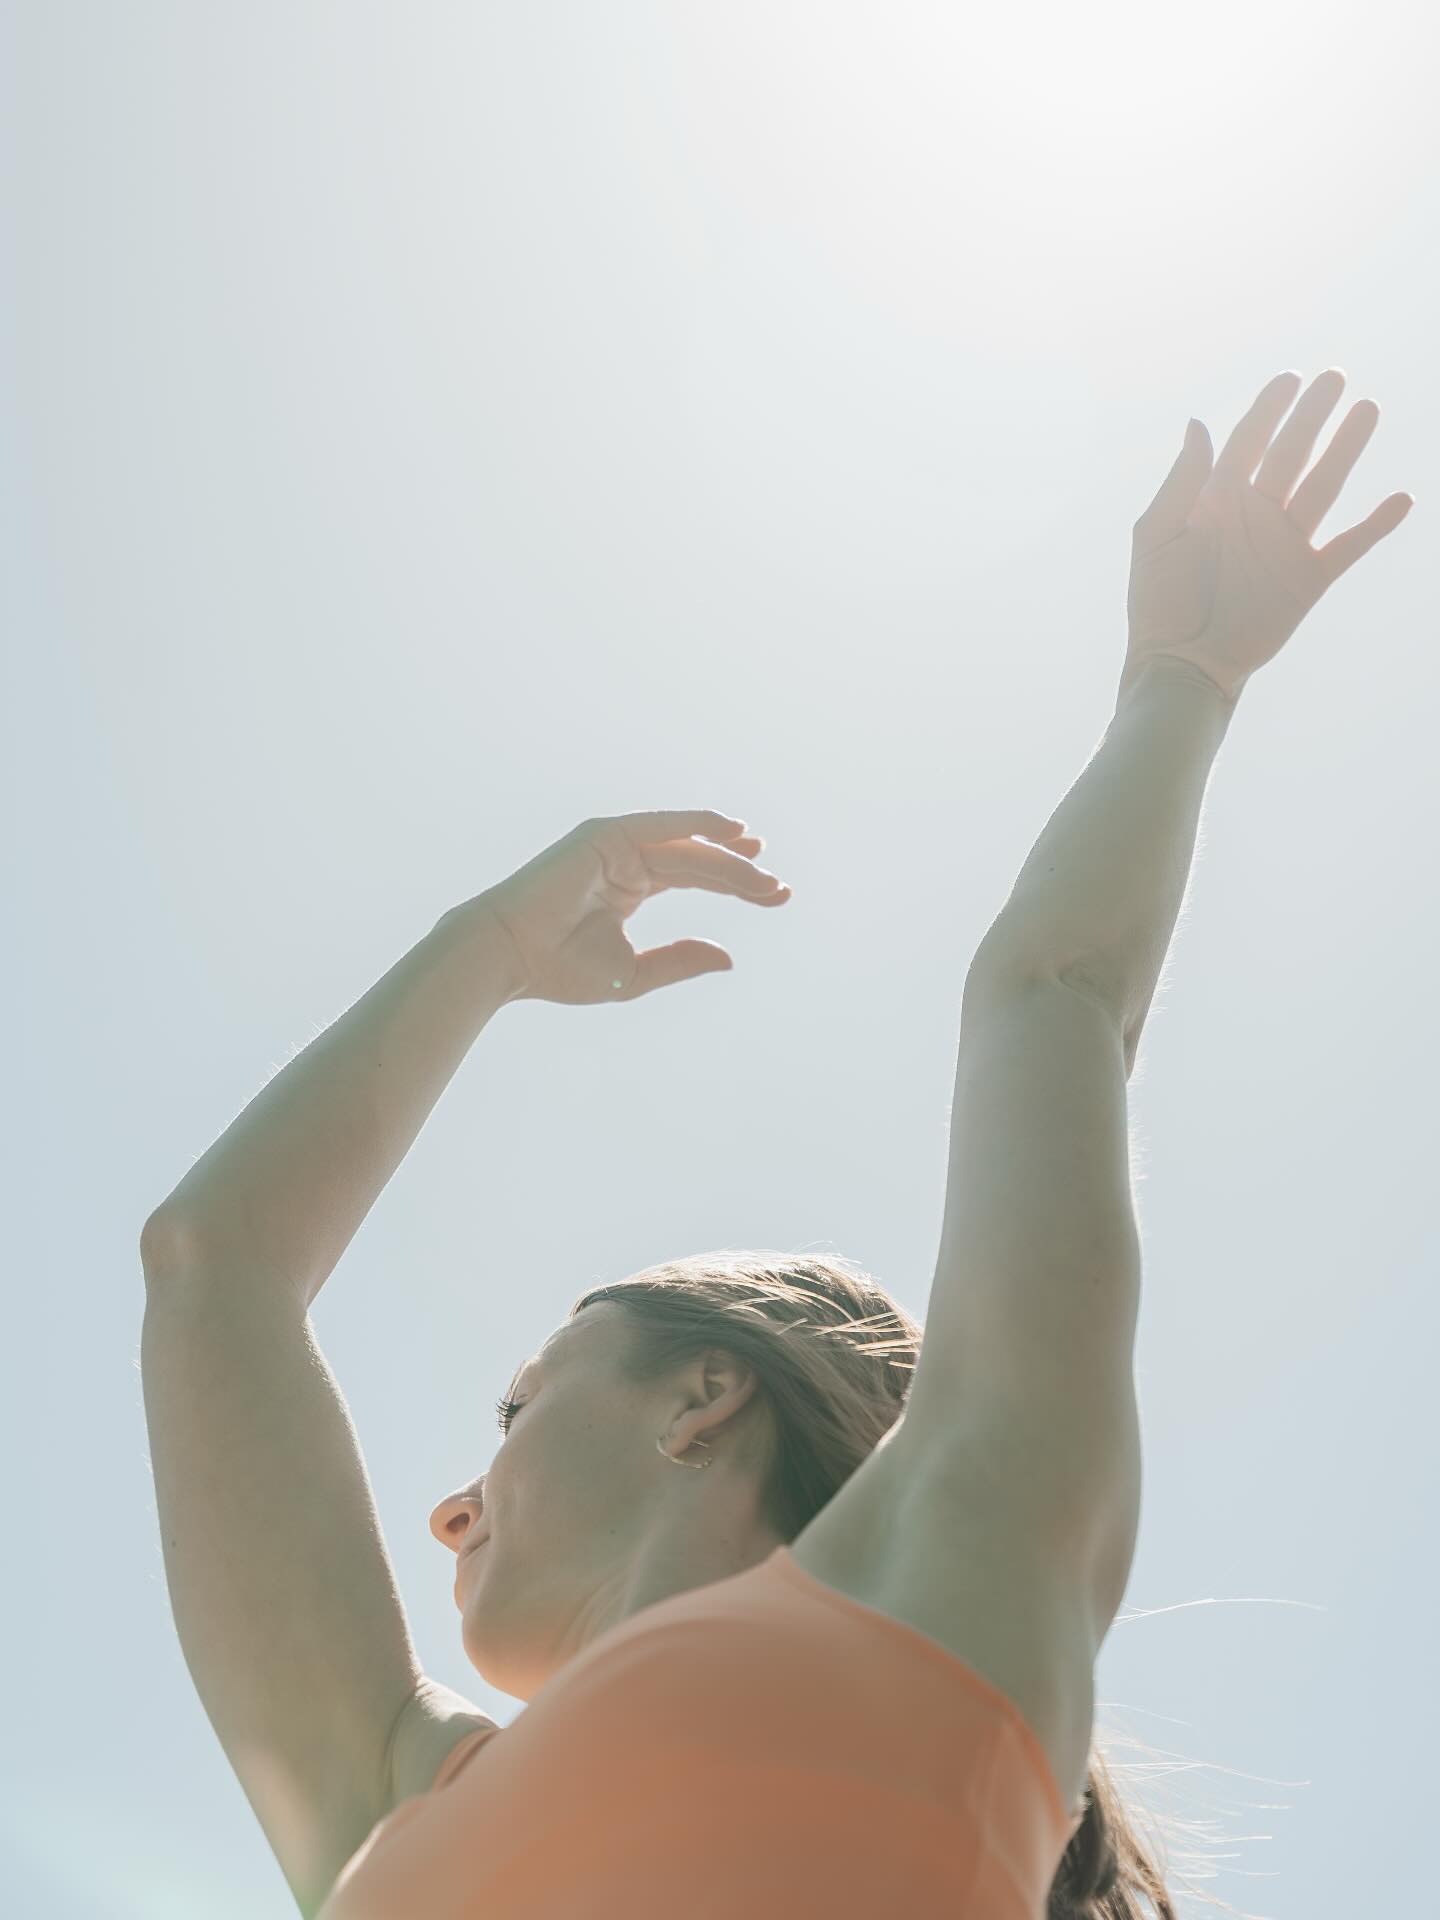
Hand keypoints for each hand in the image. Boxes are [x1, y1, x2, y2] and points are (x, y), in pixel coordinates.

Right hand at [456, 810, 791, 1005]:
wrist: (511, 958)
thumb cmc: (560, 970)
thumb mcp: (634, 973)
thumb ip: (679, 960)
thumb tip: (730, 956)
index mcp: (631, 887)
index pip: (697, 877)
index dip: (740, 886)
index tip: (779, 897)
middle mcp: (627, 860)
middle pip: (700, 862)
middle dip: (742, 874)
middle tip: (780, 890)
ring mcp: (616, 845)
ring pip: (687, 848)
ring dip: (728, 858)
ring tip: (765, 868)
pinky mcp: (605, 835)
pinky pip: (662, 826)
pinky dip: (698, 823)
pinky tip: (734, 832)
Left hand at [1120, 368, 1413, 703]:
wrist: (1182, 662)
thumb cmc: (1159, 602)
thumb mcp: (1157, 535)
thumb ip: (1181, 482)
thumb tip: (1198, 423)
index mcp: (1217, 501)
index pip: (1248, 443)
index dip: (1268, 410)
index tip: (1290, 378)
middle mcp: (1256, 516)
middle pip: (1291, 454)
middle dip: (1312, 415)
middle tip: (1336, 377)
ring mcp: (1284, 545)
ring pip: (1323, 486)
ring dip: (1346, 449)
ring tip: (1367, 410)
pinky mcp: (1307, 579)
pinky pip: (1348, 546)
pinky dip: (1375, 525)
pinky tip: (1401, 499)